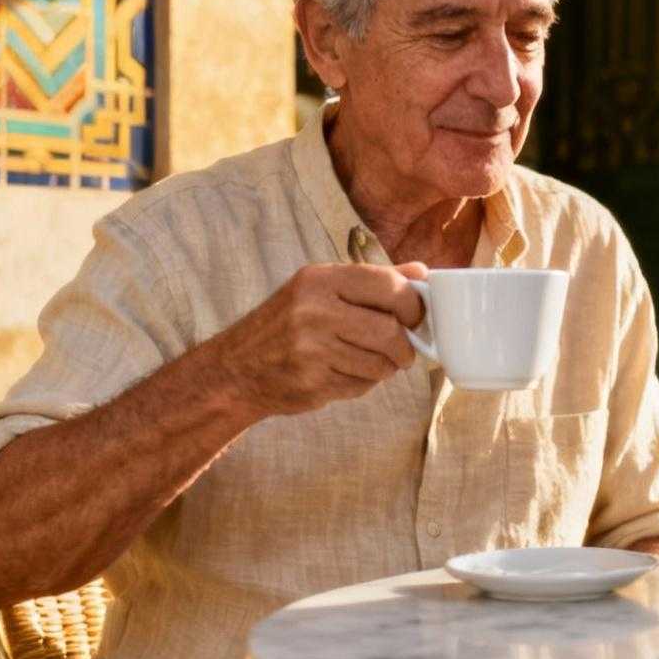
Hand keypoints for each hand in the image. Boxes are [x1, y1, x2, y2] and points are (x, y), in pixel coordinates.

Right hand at [210, 261, 428, 417]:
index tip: (415, 318)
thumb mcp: (321, 289)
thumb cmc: (287, 324)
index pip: (388, 286)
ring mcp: (311, 349)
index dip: (413, 305)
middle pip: (390, 331)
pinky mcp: (312, 382)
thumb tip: (422, 272)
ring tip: (366, 361)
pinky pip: (361, 386)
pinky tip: (342, 374)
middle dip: (404, 347)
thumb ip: (373, 281)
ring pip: (380, 364)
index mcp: (320, 280)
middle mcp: (313, 310)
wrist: (236, 369)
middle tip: (402, 351)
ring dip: (384, 368)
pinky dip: (362, 384)